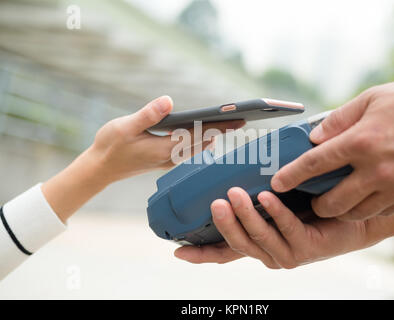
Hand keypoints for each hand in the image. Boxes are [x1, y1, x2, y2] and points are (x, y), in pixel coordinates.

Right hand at [43, 96, 244, 220]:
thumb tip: (169, 100)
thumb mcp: (125, 127)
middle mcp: (170, 156)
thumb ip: (147, 115)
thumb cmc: (109, 146)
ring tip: (230, 125)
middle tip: (242, 119)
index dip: (217, 126)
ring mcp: (167, 159)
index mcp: (163, 148)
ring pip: (197, 147)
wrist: (100, 168)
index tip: (236, 119)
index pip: (197, 134)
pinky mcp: (164, 158)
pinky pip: (188, 150)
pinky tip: (207, 134)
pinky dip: (201, 140)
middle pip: (202, 141)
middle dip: (221, 130)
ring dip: (213, 135)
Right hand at [174, 187, 372, 268]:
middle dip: (224, 223)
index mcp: (258, 245)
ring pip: (259, 237)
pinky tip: (268, 196)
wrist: (353, 218)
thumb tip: (234, 172)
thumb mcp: (276, 202)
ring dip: (245, 215)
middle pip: (237, 243)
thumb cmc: (311, 207)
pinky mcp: (306, 248)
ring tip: (234, 194)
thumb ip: (256, 197)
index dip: (200, 254)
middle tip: (215, 202)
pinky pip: (287, 228)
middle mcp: (268, 254)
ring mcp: (287, 254)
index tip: (178, 250)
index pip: (224, 252)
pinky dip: (276, 212)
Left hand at [271, 79, 393, 220]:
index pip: (313, 164)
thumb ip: (339, 119)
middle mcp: (375, 169)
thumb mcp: (371, 98)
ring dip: (339, 209)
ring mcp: (393, 186)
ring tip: (336, 198)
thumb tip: (315, 137)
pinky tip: (363, 196)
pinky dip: (365, 208)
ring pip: (353, 213)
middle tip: (312, 197)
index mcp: (360, 141)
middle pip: (330, 201)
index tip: (276, 184)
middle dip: (315, 204)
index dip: (290, 176)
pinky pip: (378, 212)